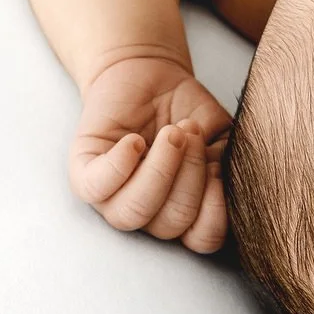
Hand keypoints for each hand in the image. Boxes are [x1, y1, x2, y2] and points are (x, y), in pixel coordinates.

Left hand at [69, 57, 231, 252]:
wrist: (150, 74)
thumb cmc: (187, 110)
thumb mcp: (220, 138)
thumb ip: (229, 168)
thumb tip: (224, 186)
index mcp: (184, 212)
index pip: (202, 239)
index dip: (216, 209)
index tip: (218, 166)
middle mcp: (148, 213)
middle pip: (172, 222)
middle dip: (190, 172)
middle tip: (191, 131)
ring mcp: (113, 198)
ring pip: (134, 212)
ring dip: (160, 169)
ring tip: (172, 132)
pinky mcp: (84, 173)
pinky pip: (97, 187)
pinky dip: (121, 163)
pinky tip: (135, 140)